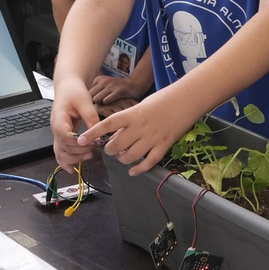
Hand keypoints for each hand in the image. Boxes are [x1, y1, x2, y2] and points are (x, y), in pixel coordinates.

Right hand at [51, 78, 100, 169]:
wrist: (67, 87)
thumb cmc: (74, 92)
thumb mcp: (84, 102)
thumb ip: (90, 118)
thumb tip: (98, 134)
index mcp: (59, 119)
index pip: (64, 137)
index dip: (77, 143)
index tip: (92, 142)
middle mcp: (56, 129)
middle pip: (63, 148)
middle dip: (79, 151)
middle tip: (95, 148)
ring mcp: (58, 134)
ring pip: (60, 153)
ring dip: (73, 158)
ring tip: (90, 156)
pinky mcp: (63, 136)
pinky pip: (61, 151)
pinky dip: (65, 161)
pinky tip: (72, 169)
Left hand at [81, 90, 198, 174]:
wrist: (187, 99)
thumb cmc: (164, 98)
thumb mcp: (141, 105)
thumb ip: (129, 119)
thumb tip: (118, 131)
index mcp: (132, 114)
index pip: (107, 124)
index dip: (93, 133)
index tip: (81, 139)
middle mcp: (139, 127)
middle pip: (116, 145)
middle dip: (109, 150)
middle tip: (110, 149)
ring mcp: (152, 138)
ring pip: (130, 156)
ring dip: (122, 159)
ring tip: (122, 156)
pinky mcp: (163, 146)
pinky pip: (148, 162)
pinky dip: (138, 169)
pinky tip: (132, 171)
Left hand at [88, 73, 142, 105]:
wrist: (135, 84)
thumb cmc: (118, 88)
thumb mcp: (105, 85)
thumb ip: (96, 91)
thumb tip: (86, 103)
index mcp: (98, 79)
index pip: (86, 92)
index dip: (88, 101)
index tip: (93, 105)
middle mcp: (103, 81)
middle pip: (90, 96)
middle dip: (92, 104)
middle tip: (97, 110)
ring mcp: (111, 86)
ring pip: (96, 99)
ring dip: (99, 105)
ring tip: (104, 109)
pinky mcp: (118, 91)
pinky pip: (106, 101)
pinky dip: (107, 105)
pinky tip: (111, 107)